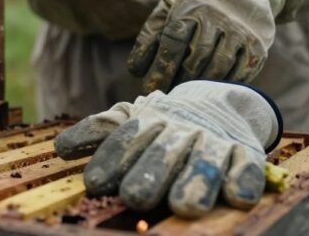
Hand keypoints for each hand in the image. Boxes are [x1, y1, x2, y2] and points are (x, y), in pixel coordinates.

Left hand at [54, 81, 281, 217]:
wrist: (220, 103)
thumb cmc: (163, 124)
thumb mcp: (130, 121)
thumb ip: (99, 132)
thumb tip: (61, 148)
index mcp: (150, 121)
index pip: (127, 139)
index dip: (112, 159)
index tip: (94, 182)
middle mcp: (182, 129)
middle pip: (165, 151)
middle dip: (150, 173)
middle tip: (135, 196)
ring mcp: (215, 141)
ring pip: (206, 161)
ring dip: (195, 182)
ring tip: (184, 206)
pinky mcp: (246, 152)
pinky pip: (247, 165)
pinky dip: (243, 179)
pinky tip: (237, 197)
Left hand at [128, 0, 285, 92]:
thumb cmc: (194, 2)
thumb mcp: (169, 5)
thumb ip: (151, 32)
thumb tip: (136, 69)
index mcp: (191, 6)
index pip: (172, 42)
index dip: (159, 68)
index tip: (149, 87)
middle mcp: (217, 18)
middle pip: (195, 59)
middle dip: (177, 81)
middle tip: (166, 94)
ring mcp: (240, 32)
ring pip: (217, 68)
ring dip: (199, 86)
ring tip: (185, 94)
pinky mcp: (257, 47)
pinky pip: (239, 74)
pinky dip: (221, 86)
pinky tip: (208, 91)